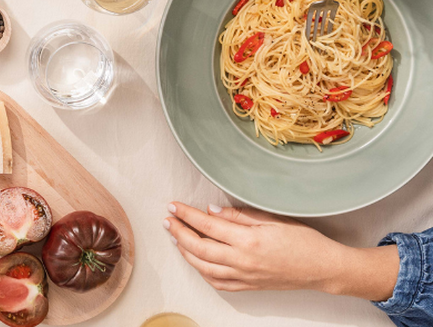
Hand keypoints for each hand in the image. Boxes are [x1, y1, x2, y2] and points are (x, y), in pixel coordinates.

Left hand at [164, 202, 397, 300]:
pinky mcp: (249, 286)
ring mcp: (245, 277)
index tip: (173, 206)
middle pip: (199, 248)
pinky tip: (197, 261)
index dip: (186, 214)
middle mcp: (243, 261)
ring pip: (204, 268)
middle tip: (168, 220)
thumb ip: (239, 215)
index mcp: (248, 240)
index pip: (207, 225)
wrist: (324, 269)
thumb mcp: (273, 219)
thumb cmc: (304, 240)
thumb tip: (211, 210)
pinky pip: (218, 282)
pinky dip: (202, 272)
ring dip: (186, 253)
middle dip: (179, 232)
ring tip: (177, 238)